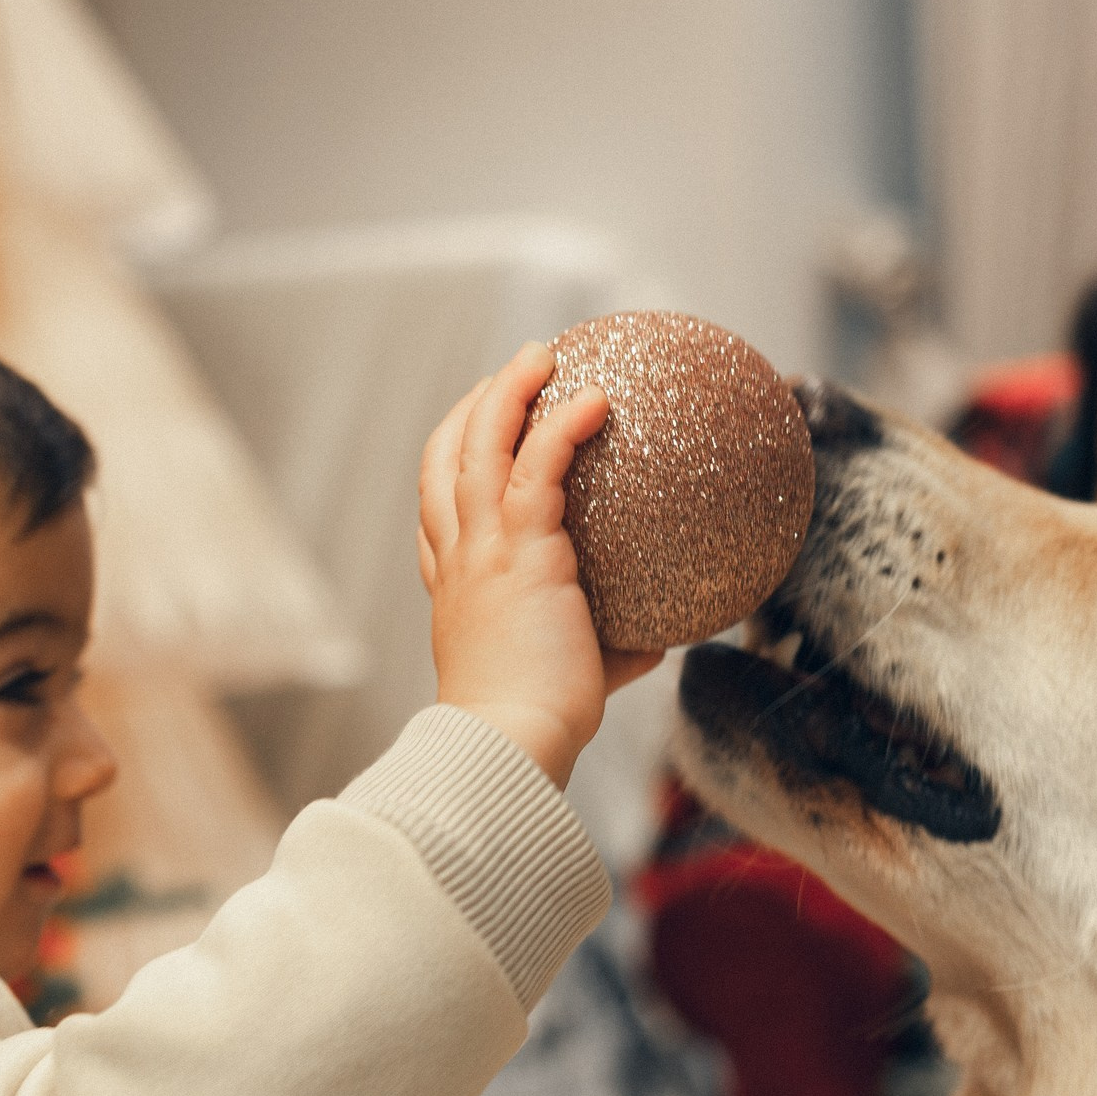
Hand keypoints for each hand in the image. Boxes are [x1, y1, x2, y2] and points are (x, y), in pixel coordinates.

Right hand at [419, 344, 664, 786]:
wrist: (510, 742)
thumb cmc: (536, 725)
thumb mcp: (570, 674)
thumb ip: (610, 649)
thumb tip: (659, 641)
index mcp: (456, 587)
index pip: (438, 514)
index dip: (452, 468)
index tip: (478, 441)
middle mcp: (459, 559)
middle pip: (444, 460)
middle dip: (471, 409)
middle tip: (510, 375)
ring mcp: (482, 549)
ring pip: (478, 445)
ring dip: (507, 391)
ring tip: (542, 353)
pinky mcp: (520, 549)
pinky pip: (537, 467)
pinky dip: (562, 426)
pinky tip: (596, 399)